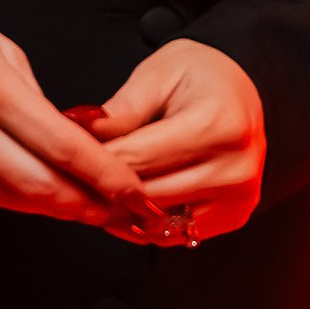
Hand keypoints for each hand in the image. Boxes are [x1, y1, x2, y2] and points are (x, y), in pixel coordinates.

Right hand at [0, 0, 159, 233]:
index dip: (106, 176)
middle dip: (88, 203)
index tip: (134, 191)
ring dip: (56, 208)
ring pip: (14, 201)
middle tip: (120, 209)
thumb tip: (71, 144)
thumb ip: (38, 101)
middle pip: (42, 187)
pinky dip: (17, 200)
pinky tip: (41, 197)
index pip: (64, 147)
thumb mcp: (3, 51)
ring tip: (89, 207)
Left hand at [86, 41, 265, 243]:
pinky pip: (177, 234)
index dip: (96, 159)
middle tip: (74, 177)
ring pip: (159, 221)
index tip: (65, 155)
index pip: (139, 158)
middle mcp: (235, 168)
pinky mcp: (235, 215)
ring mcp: (239, 197)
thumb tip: (76, 128)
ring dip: (124, 210)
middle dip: (105, 188)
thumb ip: (121, 110)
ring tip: (99, 189)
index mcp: (217, 126)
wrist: (244, 90)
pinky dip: (148, 223)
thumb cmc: (198, 75)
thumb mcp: (158, 75)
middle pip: (148, 195)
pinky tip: (129, 202)